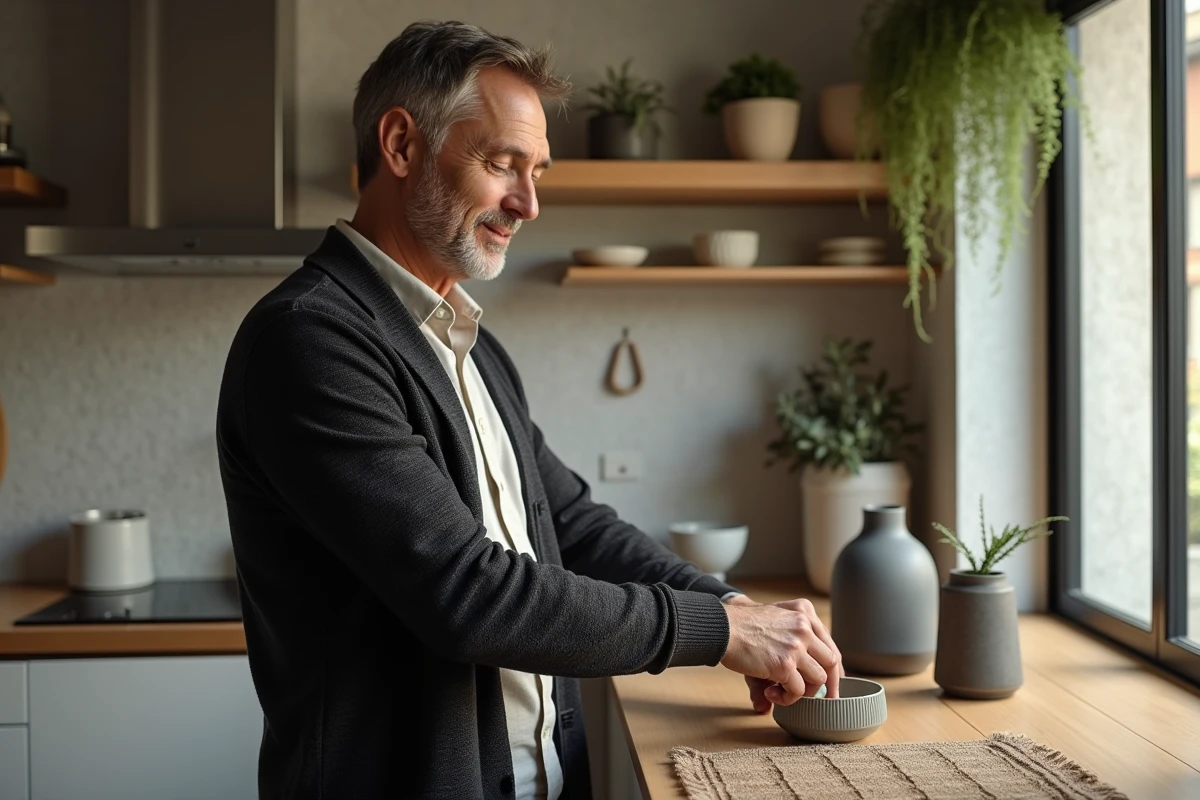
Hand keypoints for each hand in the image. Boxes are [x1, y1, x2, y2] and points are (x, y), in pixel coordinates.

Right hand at [719, 597, 841, 708]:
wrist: (721, 627)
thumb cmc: (741, 629)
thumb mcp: (766, 639)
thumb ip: (778, 663)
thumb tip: (766, 706)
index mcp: (804, 612)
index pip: (829, 644)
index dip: (832, 669)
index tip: (829, 685)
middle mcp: (805, 626)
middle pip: (831, 662)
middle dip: (826, 685)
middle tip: (816, 699)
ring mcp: (796, 645)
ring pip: (818, 679)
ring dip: (803, 693)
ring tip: (781, 692)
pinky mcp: (785, 663)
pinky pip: (798, 691)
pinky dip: (787, 699)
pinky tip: (769, 694)